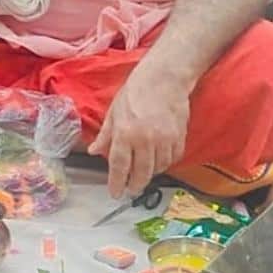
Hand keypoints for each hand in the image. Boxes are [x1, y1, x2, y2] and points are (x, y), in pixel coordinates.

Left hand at [89, 66, 190, 198]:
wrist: (164, 78)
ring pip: (157, 168)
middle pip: (140, 173)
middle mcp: (145, 139)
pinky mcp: (179, 137)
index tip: (115, 193)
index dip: (117, 183)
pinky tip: (158, 160)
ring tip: (143, 172)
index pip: (119, 167)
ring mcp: (164, 139)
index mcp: (125, 133)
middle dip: (135, 185)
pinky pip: (172, 159)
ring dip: (150, 174)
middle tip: (131, 189)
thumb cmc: (136, 92)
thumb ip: (105, 135)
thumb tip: (94, 151)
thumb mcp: (114, 112)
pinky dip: (165, 163)